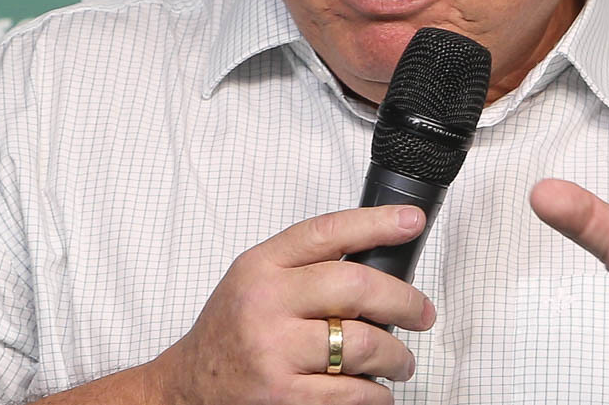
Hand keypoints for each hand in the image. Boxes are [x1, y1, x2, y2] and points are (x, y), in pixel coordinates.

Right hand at [149, 205, 436, 404]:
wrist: (187, 388)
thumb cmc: (231, 332)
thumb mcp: (255, 281)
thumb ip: (306, 267)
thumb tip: (381, 259)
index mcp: (261, 267)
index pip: (327, 232)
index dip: (377, 223)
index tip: (411, 221)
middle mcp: (266, 305)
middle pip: (356, 287)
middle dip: (405, 301)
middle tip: (422, 314)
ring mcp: (274, 353)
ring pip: (363, 345)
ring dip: (396, 356)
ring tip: (401, 361)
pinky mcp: (283, 398)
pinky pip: (351, 393)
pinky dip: (375, 394)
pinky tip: (375, 389)